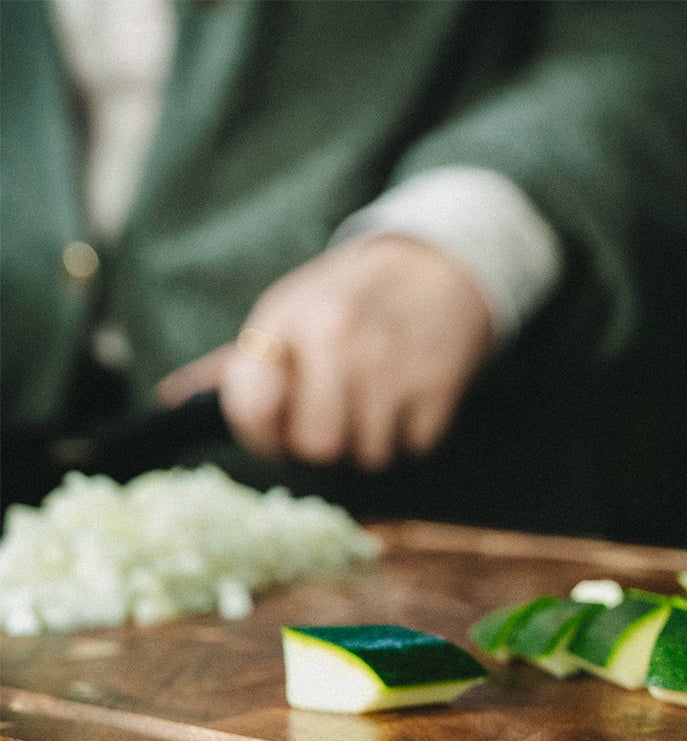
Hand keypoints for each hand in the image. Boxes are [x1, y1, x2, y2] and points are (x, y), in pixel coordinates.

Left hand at [157, 235, 493, 470]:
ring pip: (369, 455)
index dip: (262, 433)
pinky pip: (414, 447)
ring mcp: (392, 363)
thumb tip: (172, 399)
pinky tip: (409, 399)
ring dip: (370, 441)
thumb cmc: (352, 298)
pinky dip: (411, 435)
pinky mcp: (439, 382)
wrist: (441, 266)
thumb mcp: (292, 309)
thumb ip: (239, 363)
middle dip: (325, 443)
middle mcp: (338, 339)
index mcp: (289, 320)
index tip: (278, 425)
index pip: (251, 408)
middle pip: (317, 446)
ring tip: (375, 404)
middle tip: (336, 417)